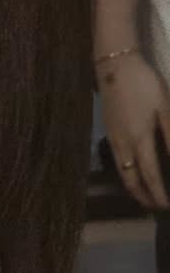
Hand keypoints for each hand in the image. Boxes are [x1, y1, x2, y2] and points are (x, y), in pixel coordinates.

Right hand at [101, 49, 169, 211]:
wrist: (113, 65)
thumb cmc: (144, 84)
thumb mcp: (165, 107)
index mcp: (140, 139)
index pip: (150, 175)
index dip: (159, 194)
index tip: (167, 206)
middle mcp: (123, 144)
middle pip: (130, 179)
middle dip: (143, 196)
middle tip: (155, 207)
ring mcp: (113, 137)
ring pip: (121, 171)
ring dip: (133, 186)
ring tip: (145, 194)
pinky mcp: (109, 130)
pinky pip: (118, 159)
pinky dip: (126, 172)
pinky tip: (134, 169)